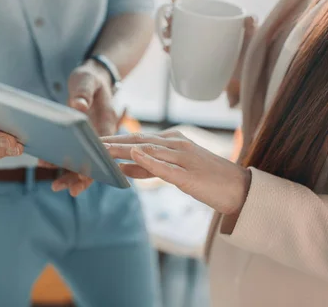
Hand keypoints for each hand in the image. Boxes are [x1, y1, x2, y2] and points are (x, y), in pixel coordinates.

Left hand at [49, 59, 118, 195]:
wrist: (92, 77)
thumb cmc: (91, 80)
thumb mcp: (88, 81)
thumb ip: (84, 93)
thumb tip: (78, 106)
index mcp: (107, 124)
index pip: (103, 153)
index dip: (93, 168)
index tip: (81, 180)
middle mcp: (100, 136)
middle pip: (91, 163)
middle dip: (75, 178)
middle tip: (57, 187)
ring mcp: (89, 138)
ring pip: (80, 161)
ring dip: (67, 173)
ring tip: (52, 184)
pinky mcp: (78, 137)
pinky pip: (70, 152)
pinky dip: (59, 160)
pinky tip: (45, 163)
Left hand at [102, 130, 251, 214]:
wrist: (239, 189)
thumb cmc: (207, 180)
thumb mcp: (174, 171)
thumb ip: (149, 167)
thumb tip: (123, 167)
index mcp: (173, 141)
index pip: (138, 138)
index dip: (114, 139)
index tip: (93, 141)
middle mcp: (177, 144)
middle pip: (138, 140)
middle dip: (112, 142)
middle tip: (88, 143)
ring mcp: (183, 158)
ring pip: (147, 150)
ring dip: (122, 149)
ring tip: (100, 148)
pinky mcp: (188, 174)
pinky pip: (164, 166)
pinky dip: (147, 159)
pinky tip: (132, 155)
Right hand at [159, 0, 257, 106]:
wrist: (250, 71)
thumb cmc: (252, 48)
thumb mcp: (252, 36)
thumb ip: (252, 26)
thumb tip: (250, 18)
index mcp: (216, 15)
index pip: (197, 2)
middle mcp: (205, 27)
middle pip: (183, 17)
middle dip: (170, 17)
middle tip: (168, 23)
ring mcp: (200, 42)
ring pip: (178, 33)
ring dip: (168, 32)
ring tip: (166, 37)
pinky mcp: (197, 57)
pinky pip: (180, 51)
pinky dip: (172, 50)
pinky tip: (167, 50)